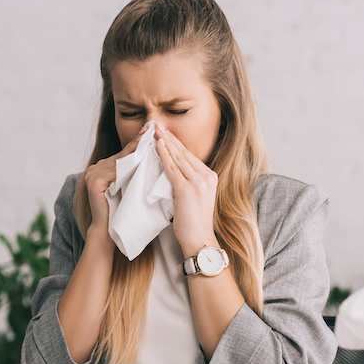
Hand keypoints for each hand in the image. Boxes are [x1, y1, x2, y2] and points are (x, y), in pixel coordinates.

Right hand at [83, 124, 146, 240]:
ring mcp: (92, 174)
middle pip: (122, 155)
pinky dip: (129, 164)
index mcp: (102, 168)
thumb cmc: (123, 213)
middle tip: (152, 128)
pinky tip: (141, 157)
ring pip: (119, 161)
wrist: (109, 233)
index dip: (138, 143)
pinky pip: (115, 170)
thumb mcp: (130, 187)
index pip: (124, 154)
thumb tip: (154, 155)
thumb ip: (134, 172)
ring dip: (135, 151)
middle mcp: (95, 168)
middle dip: (138, 143)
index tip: (152, 131)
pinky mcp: (93, 182)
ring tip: (150, 140)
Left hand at [154, 122, 218, 256]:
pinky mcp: (187, 188)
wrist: (199, 239)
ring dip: (165, 142)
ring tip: (154, 130)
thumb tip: (171, 172)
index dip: (175, 143)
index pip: (189, 156)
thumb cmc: (193, 223)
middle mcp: (206, 176)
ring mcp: (198, 182)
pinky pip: (173, 168)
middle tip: (156, 124)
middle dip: (169, 137)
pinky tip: (157, 145)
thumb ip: (186, 183)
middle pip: (184, 152)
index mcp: (209, 177)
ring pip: (178, 157)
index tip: (164, 132)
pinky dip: (164, 155)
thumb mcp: (193, 198)